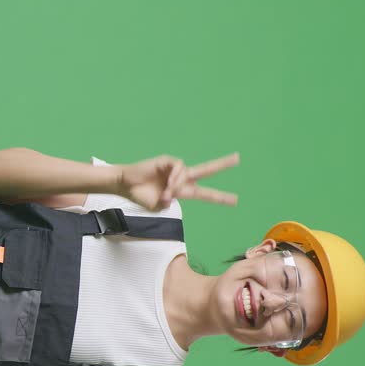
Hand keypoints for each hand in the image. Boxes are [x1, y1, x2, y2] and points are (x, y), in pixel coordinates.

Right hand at [116, 153, 239, 210]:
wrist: (125, 186)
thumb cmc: (140, 197)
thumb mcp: (156, 207)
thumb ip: (166, 203)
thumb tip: (173, 194)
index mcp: (182, 191)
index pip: (205, 194)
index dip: (219, 197)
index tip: (235, 200)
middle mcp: (182, 178)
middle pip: (206, 170)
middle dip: (222, 164)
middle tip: (238, 158)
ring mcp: (175, 168)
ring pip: (188, 174)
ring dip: (178, 185)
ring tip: (166, 192)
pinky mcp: (168, 161)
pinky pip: (179, 168)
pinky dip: (176, 177)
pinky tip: (168, 183)